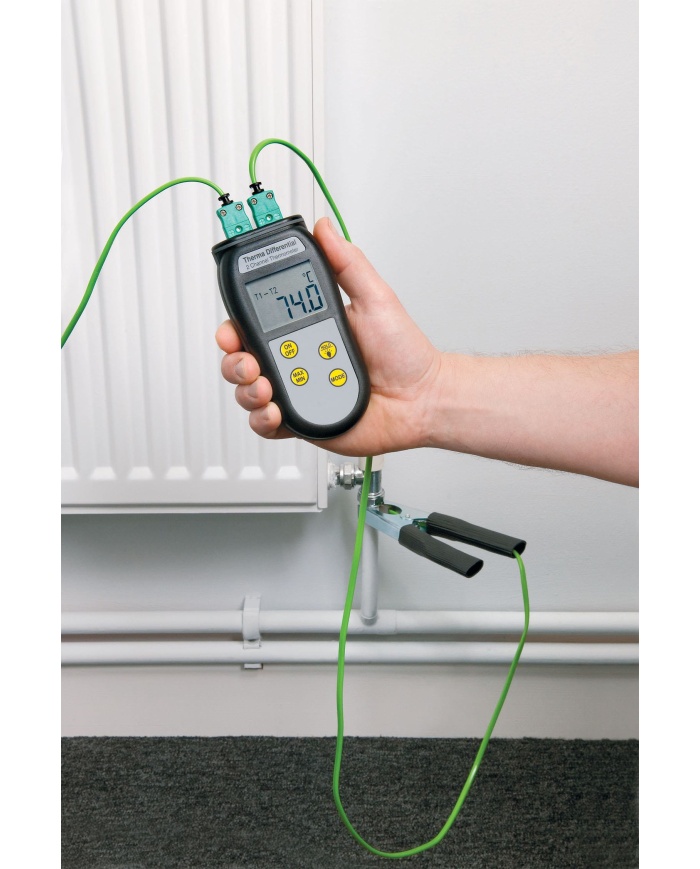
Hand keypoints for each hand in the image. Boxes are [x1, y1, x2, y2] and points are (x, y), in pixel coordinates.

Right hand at [216, 217, 442, 456]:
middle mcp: (295, 360)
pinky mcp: (302, 422)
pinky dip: (261, 420)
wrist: (421, 400)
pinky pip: (265, 424)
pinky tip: (274, 412)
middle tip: (250, 363)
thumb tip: (325, 228)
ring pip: (247, 392)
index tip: (232, 330)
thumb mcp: (375, 298)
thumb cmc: (404, 354)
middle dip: (234, 362)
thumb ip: (346, 264)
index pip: (255, 324)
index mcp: (305, 328)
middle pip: (241, 359)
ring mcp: (296, 392)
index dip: (235, 327)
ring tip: (266, 389)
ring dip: (245, 390)